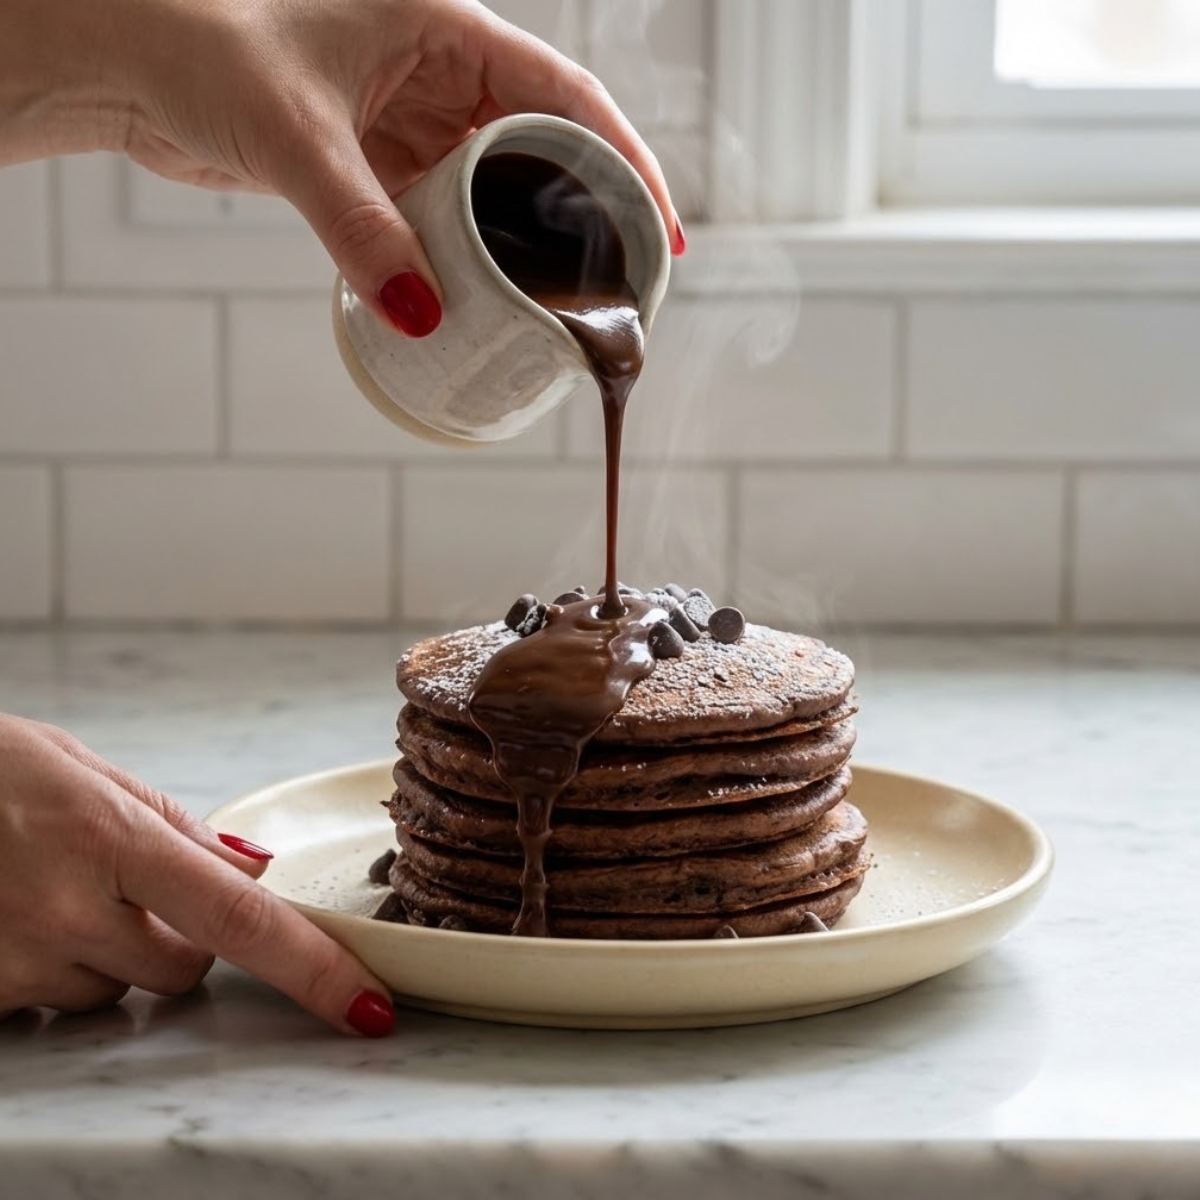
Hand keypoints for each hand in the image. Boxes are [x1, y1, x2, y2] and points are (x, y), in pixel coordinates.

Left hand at [0, 0, 681, 334]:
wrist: (127, 63)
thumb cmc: (198, 48)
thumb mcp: (296, 137)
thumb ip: (361, 226)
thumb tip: (424, 314)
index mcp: (445, 28)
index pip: (566, 96)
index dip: (623, 160)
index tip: (657, 225)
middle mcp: (439, 71)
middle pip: (544, 147)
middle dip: (586, 212)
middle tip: (621, 280)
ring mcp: (410, 118)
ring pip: (495, 187)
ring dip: (525, 241)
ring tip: (565, 300)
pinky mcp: (379, 161)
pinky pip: (444, 212)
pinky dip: (466, 253)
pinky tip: (485, 293)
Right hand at [0, 714, 394, 1035]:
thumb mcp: (86, 773)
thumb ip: (174, 827)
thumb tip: (251, 870)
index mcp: (114, 839)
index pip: (242, 918)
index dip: (313, 967)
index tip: (368, 1007)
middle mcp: (67, 909)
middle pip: (184, 967)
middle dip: (178, 937)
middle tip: (121, 884)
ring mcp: (15, 960)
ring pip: (115, 992)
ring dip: (106, 954)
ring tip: (47, 890)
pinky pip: (51, 1006)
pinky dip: (53, 972)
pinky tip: (15, 917)